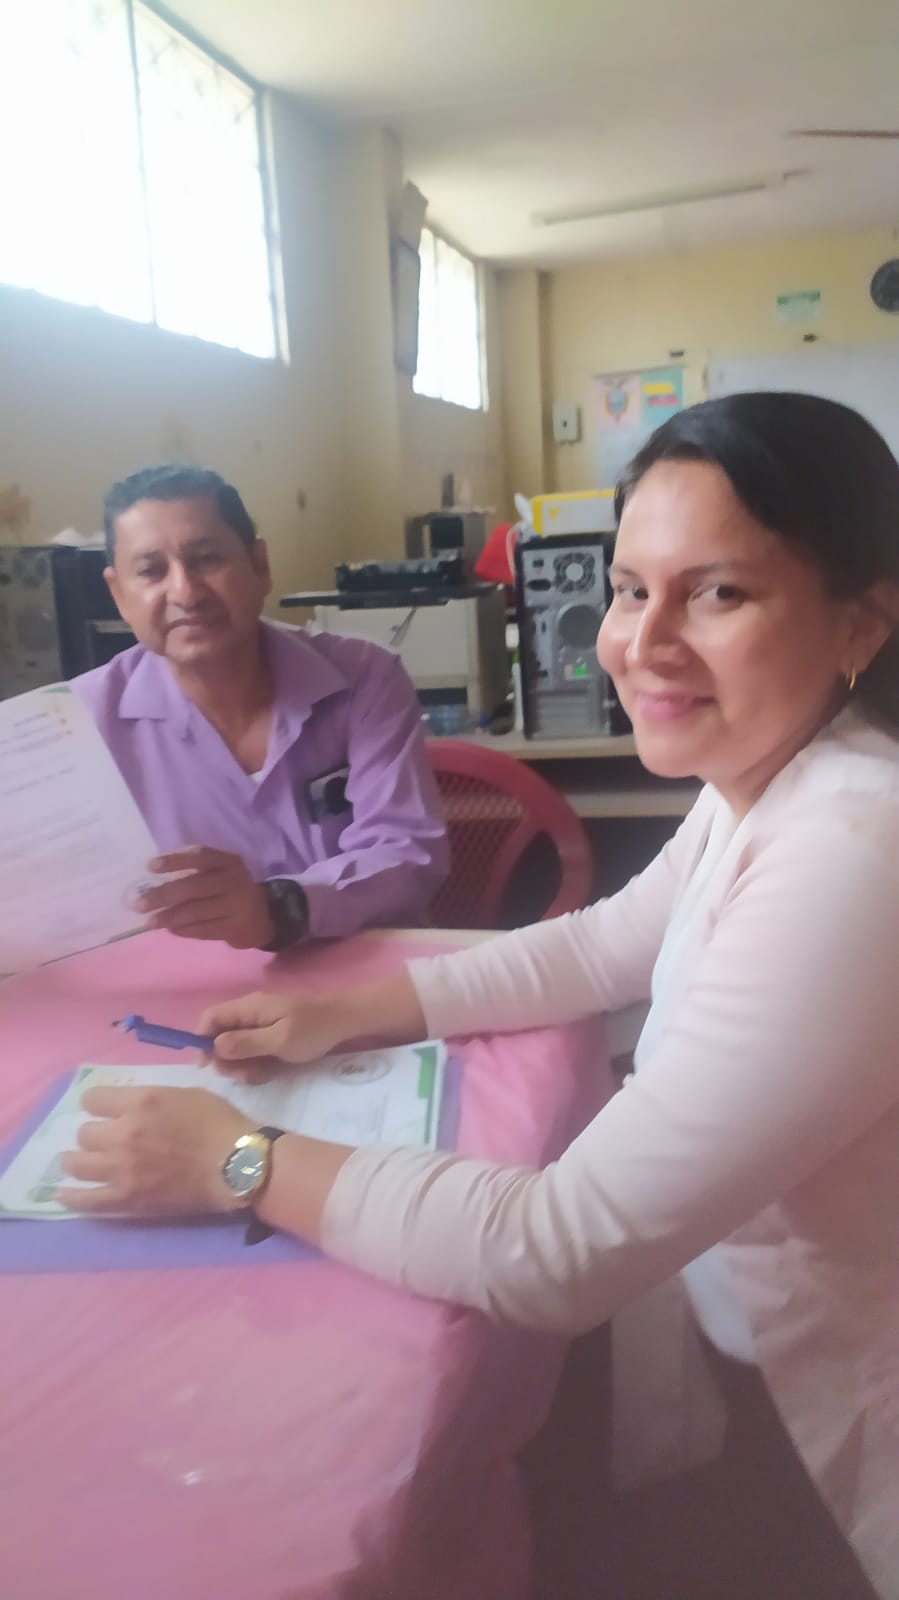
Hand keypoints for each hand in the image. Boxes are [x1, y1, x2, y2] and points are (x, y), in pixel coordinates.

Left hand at [55, 1086, 252, 1215]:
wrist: (238, 1165)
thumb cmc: (219, 1124)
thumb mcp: (185, 1094)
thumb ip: (151, 1098)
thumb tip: (130, 1105)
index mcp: (140, 1103)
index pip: (93, 1099)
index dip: (97, 1104)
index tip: (102, 1110)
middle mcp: (124, 1133)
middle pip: (85, 1132)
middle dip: (94, 1133)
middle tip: (105, 1139)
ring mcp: (122, 1168)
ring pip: (78, 1163)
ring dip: (77, 1161)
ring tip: (80, 1163)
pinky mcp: (127, 1198)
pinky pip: (86, 1199)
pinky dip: (71, 1196)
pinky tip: (64, 1194)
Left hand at [137, 847, 274, 948]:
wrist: (264, 916)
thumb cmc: (231, 889)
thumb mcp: (222, 871)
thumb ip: (196, 871)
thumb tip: (154, 880)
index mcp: (229, 862)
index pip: (201, 856)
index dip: (176, 861)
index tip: (151, 867)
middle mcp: (234, 882)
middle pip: (194, 887)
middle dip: (164, 896)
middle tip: (139, 904)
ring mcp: (236, 907)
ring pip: (196, 911)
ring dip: (170, 917)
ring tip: (150, 921)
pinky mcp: (234, 928)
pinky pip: (204, 930)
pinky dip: (184, 930)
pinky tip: (171, 929)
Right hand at [196, 970, 426, 1083]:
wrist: (346, 1021)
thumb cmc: (313, 1029)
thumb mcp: (279, 1040)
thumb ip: (246, 1043)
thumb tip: (215, 1046)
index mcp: (248, 1008)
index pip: (210, 1018)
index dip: (201, 1040)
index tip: (207, 1066)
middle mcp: (250, 1013)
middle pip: (220, 1035)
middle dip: (224, 1058)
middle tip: (241, 1076)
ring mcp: (261, 1023)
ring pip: (235, 1046)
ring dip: (240, 1064)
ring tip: (257, 1076)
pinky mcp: (271, 1034)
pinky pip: (252, 1049)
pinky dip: (254, 1062)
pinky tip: (266, 1072)